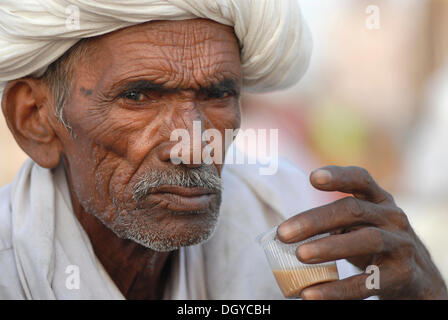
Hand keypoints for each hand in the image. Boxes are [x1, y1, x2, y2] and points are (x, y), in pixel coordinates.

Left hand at [277, 166, 447, 299]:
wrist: (416, 276)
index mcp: (378, 199)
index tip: (313, 177)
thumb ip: (332, 222)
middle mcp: (392, 216)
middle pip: (352, 210)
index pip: (360, 179)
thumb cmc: (374, 243)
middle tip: (283, 233)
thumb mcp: (359, 224)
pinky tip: (310, 293)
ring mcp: (400, 244)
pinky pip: (367, 282)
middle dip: (314, 220)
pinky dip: (336, 289)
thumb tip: (285, 232)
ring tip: (300, 255)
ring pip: (366, 239)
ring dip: (329, 247)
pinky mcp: (402, 274)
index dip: (338, 176)